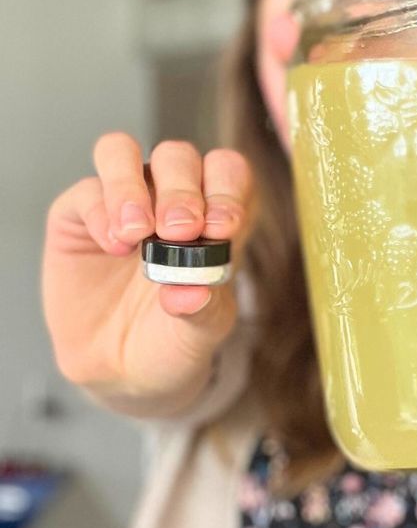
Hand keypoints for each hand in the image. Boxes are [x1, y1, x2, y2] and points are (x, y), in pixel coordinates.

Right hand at [43, 134, 253, 410]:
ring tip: (137, 231)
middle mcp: (168, 199)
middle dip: (181, 190)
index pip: (228, 171)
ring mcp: (122, 202)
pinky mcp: (78, 216)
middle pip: (177, 156)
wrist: (125, 375)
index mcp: (213, 216)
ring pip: (122, 152)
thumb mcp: (200, 333)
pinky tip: (113, 246)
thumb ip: (202, 308)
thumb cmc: (173, 342)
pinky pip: (86, 192)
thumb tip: (192, 289)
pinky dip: (100, 213)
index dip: (227, 189)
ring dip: (131, 186)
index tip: (221, 227)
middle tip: (179, 231)